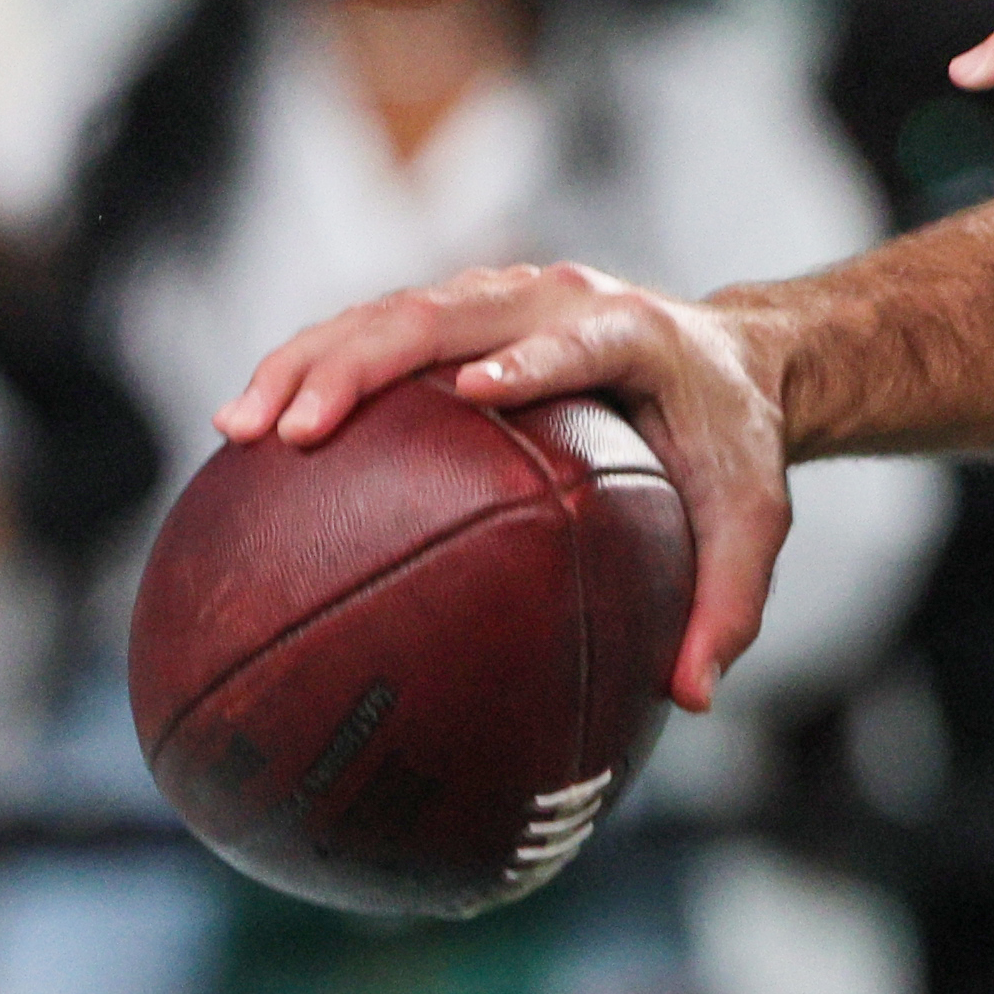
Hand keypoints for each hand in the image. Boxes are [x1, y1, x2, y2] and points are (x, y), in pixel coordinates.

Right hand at [214, 264, 794, 710]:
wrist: (729, 362)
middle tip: (290, 429)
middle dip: (360, 363)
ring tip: (237, 429)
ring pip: (388, 312)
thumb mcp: (756, 522)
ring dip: (307, 361)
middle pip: (445, 313)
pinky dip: (310, 369)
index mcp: (635, 333)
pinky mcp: (464, 316)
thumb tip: (692, 697)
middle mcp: (558, 296)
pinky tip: (248, 434)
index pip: (577, 340)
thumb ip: (731, 603)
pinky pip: (376, 332)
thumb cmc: (735, 447)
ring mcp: (502, 298)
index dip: (530, 360)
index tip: (476, 393)